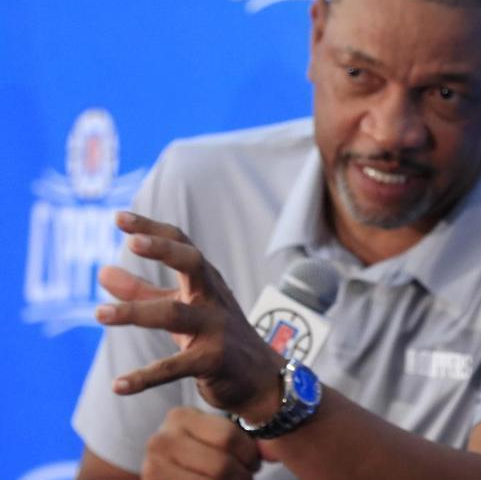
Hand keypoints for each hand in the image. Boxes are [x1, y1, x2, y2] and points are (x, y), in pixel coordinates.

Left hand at [96, 211, 284, 420]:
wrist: (259, 376)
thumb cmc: (215, 336)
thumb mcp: (180, 309)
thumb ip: (142, 292)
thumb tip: (102, 271)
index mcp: (204, 281)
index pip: (180, 245)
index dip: (151, 229)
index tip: (118, 217)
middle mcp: (212, 298)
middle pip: (193, 264)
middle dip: (164, 250)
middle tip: (131, 243)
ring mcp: (215, 328)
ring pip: (174, 314)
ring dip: (135, 312)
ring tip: (99, 313)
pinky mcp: (213, 360)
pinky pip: (175, 366)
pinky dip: (145, 377)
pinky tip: (118, 385)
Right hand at [142, 407, 261, 479]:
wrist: (173, 471)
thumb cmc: (204, 456)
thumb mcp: (220, 440)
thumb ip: (248, 443)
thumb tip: (274, 452)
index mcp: (180, 416)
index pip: (228, 437)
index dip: (249, 455)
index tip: (252, 462)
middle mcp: (160, 440)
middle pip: (221, 466)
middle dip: (242, 477)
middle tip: (245, 477)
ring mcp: (152, 468)